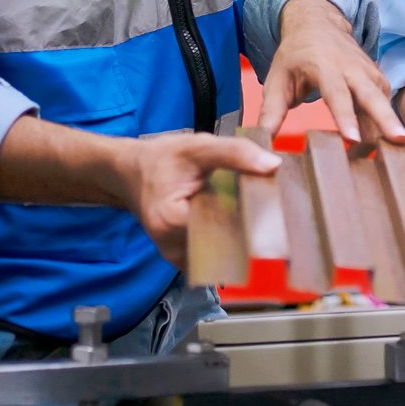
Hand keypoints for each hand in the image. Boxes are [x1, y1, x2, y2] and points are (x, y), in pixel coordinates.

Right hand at [122, 131, 279, 266]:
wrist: (131, 172)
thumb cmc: (162, 159)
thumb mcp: (197, 146)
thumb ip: (235, 153)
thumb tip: (273, 165)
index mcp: (172, 221)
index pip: (225, 229)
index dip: (251, 218)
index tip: (273, 208)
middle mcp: (172, 248)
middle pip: (224, 246)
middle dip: (250, 230)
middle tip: (269, 211)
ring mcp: (177, 258)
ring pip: (221, 254)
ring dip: (240, 237)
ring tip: (253, 215)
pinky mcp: (182, 259)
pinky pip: (213, 256)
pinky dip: (227, 241)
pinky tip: (236, 223)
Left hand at [258, 0, 404, 151]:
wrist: (317, 23)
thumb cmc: (295, 55)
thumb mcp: (277, 79)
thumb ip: (271, 111)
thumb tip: (262, 140)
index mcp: (324, 66)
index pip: (337, 95)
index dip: (346, 117)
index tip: (353, 140)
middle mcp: (351, 67)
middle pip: (372, 95)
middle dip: (386, 118)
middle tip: (398, 141)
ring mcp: (367, 71)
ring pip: (383, 99)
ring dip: (388, 124)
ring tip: (394, 150)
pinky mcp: (376, 78)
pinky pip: (385, 100)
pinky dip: (386, 120)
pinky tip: (385, 142)